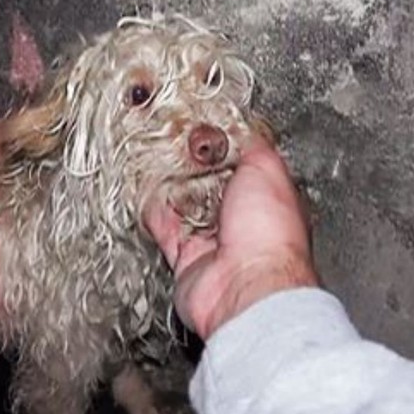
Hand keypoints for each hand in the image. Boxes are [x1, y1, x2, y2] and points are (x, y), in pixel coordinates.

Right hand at [143, 135, 319, 339]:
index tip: (202, 129)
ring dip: (171, 184)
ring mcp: (213, 240)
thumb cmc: (269, 235)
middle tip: (174, 142)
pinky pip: (165, 229)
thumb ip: (253, 148)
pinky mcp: (187, 258)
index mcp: (267, 197)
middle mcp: (241, 220)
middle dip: (193, 164)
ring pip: (185, 204)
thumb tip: (244, 131)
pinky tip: (145, 191)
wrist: (246, 285)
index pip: (241, 163)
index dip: (221, 146)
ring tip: (154, 159)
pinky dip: (153, 211)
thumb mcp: (267, 169)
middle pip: (209, 183)